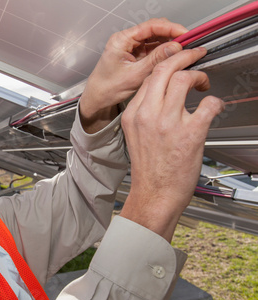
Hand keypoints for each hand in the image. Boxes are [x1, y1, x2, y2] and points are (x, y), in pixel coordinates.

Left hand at [80, 18, 187, 132]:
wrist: (97, 98)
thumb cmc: (107, 88)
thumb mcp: (135, 75)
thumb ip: (155, 60)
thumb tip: (175, 48)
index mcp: (121, 40)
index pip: (151, 26)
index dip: (171, 28)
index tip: (186, 34)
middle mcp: (126, 40)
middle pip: (155, 30)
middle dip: (172, 36)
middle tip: (187, 45)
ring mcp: (131, 47)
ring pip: (155, 39)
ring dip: (169, 44)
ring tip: (181, 53)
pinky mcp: (135, 54)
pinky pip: (153, 48)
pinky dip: (163, 52)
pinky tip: (172, 58)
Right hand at [119, 47, 223, 241]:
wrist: (154, 194)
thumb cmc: (148, 169)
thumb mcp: (135, 136)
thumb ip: (145, 113)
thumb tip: (163, 95)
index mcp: (133, 115)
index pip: (149, 77)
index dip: (166, 64)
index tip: (177, 63)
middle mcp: (147, 115)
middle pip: (164, 70)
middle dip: (183, 57)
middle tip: (195, 57)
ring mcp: (168, 123)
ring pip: (184, 79)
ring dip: (199, 76)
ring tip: (203, 84)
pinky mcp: (190, 134)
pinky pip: (208, 104)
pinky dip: (215, 102)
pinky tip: (214, 107)